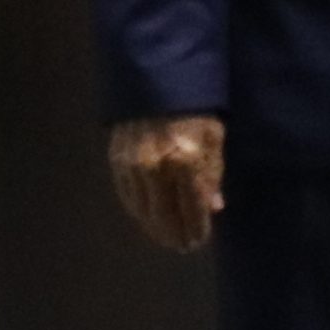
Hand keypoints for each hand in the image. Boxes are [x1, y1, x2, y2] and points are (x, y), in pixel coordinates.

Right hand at [106, 114, 226, 252]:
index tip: (199, 241)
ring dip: (155, 228)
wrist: (156, 82)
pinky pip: (128, 196)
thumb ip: (213, 174)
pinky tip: (148, 218)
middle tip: (183, 247)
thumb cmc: (195, 109)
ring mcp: (132, 165)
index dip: (196, 228)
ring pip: (142, 210)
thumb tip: (213, 208)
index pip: (191, 208)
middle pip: (163, 216)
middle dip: (175, 235)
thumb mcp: (214, 137)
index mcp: (185, 161)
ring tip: (167, 238)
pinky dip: (139, 211)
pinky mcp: (116, 161)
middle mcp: (155, 167)